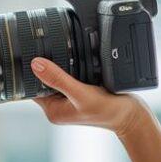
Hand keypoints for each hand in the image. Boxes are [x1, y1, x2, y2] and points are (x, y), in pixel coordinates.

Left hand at [30, 58, 146, 138]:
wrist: (131, 116)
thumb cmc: (108, 111)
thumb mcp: (81, 94)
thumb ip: (58, 79)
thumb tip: (36, 64)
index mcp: (53, 110)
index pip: (31, 88)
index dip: (28, 71)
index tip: (29, 53)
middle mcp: (59, 105)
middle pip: (43, 80)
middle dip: (45, 65)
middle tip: (45, 46)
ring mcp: (69, 99)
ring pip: (57, 76)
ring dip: (59, 64)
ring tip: (61, 50)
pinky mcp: (80, 92)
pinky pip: (69, 76)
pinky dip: (71, 66)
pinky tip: (75, 57)